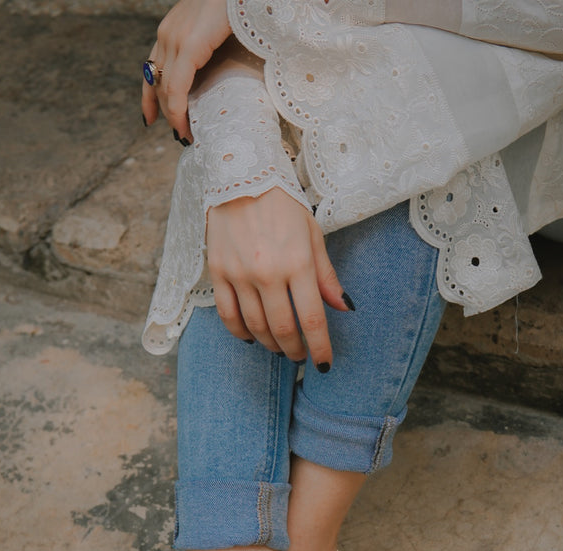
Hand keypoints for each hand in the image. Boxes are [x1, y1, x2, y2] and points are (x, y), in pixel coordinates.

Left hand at [142, 0, 231, 139]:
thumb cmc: (236, 6)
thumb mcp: (212, 28)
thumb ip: (204, 45)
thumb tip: (211, 70)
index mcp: (171, 29)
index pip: (151, 68)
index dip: (148, 97)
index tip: (149, 119)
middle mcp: (167, 34)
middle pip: (157, 83)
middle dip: (164, 112)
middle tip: (180, 134)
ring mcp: (176, 38)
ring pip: (164, 89)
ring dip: (173, 117)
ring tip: (185, 136)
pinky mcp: (190, 45)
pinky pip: (177, 88)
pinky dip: (178, 112)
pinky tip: (185, 127)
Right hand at [206, 188, 350, 367]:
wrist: (240, 175)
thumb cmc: (283, 204)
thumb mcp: (312, 235)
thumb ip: (326, 276)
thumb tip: (344, 308)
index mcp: (298, 262)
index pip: (311, 319)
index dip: (319, 347)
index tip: (324, 364)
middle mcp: (268, 272)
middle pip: (283, 329)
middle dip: (295, 350)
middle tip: (300, 356)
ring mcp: (240, 273)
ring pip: (256, 327)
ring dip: (270, 344)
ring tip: (279, 346)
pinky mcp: (218, 271)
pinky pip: (228, 315)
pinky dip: (241, 333)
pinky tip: (252, 336)